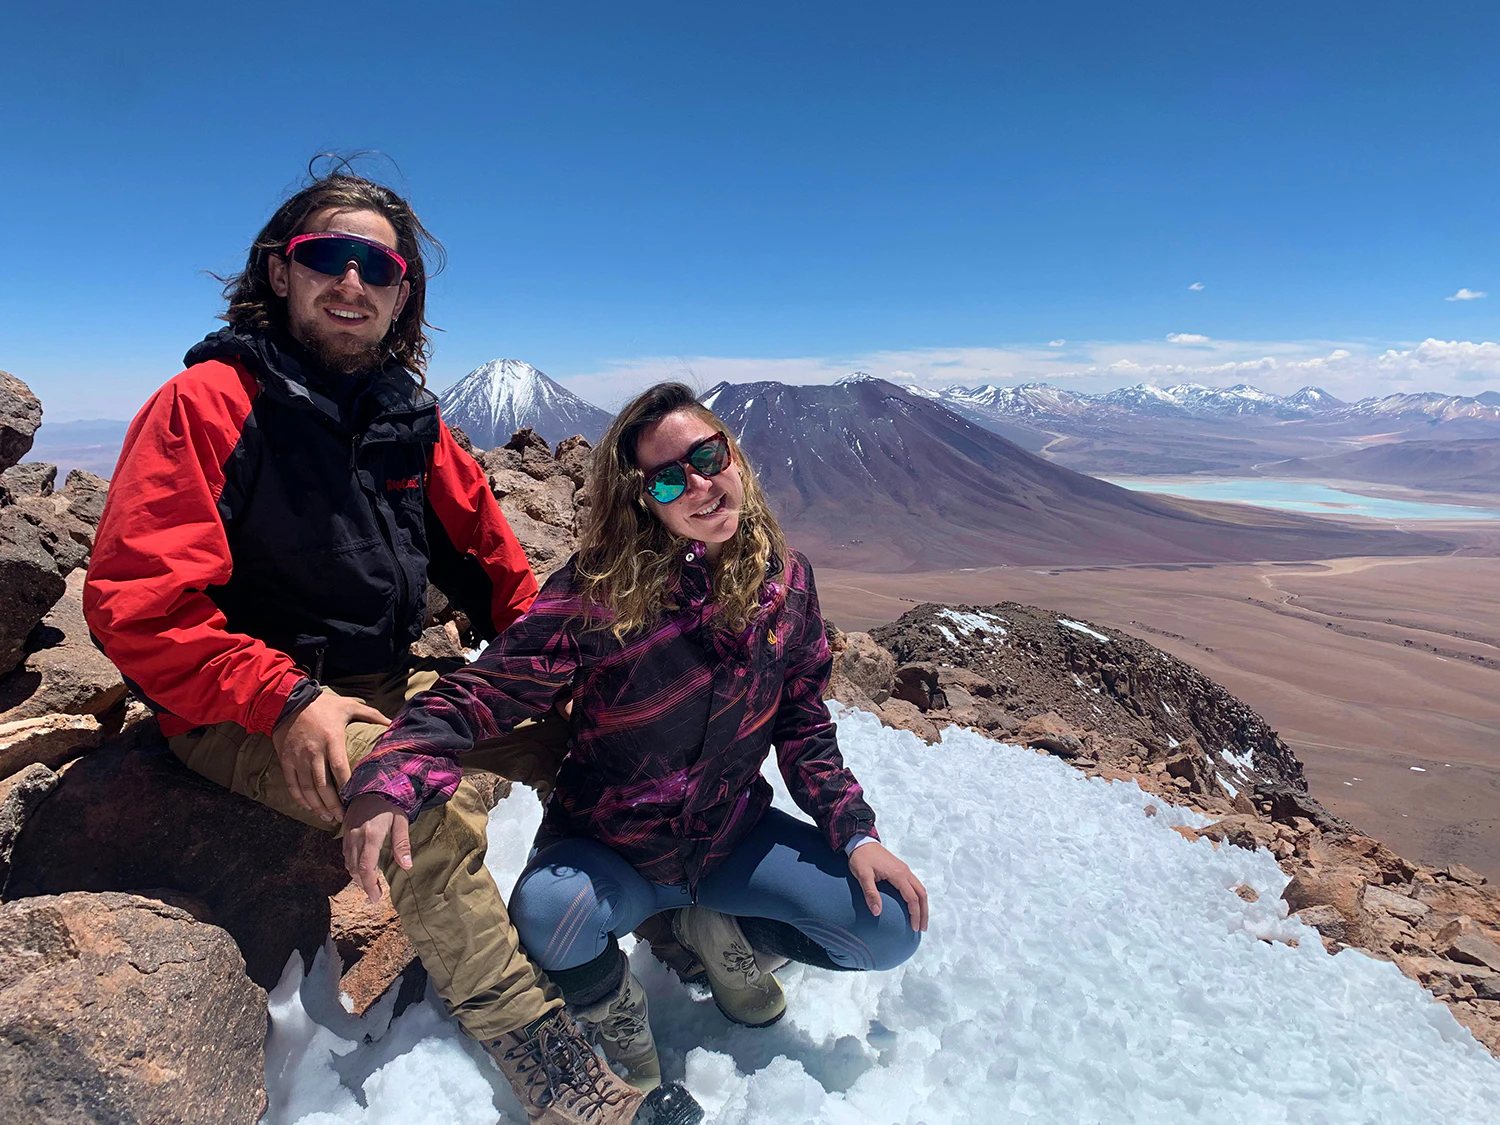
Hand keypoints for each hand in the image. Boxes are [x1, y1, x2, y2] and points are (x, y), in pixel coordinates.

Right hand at [271, 691, 390, 822]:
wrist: (288, 701)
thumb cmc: (323, 705)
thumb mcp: (348, 705)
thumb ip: (372, 714)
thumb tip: (393, 722)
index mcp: (331, 739)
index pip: (340, 768)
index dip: (346, 786)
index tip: (354, 800)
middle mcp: (313, 751)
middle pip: (323, 785)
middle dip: (332, 804)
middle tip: (341, 818)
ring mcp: (298, 757)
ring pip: (307, 788)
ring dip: (317, 805)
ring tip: (326, 817)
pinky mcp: (285, 760)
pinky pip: (292, 783)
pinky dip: (299, 798)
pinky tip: (308, 807)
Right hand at [343, 793, 411, 902]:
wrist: (373, 783)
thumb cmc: (391, 802)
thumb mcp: (401, 821)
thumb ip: (402, 844)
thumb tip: (407, 866)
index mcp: (371, 836)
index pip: (365, 868)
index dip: (369, 886)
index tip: (376, 898)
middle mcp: (356, 836)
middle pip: (354, 869)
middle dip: (364, 884)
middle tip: (375, 895)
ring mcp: (348, 833)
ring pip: (347, 862)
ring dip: (357, 876)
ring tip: (369, 884)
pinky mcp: (345, 830)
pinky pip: (345, 853)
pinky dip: (351, 864)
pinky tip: (360, 867)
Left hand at [849, 841, 928, 931]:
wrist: (860, 841)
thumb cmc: (861, 858)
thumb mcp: (862, 875)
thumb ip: (870, 893)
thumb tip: (877, 912)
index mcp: (898, 874)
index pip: (912, 898)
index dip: (915, 914)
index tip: (914, 927)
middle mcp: (905, 872)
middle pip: (921, 894)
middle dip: (924, 912)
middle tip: (922, 928)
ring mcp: (904, 870)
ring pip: (920, 889)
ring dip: (922, 905)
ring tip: (920, 920)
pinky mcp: (900, 869)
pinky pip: (915, 885)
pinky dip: (918, 897)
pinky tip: (913, 905)